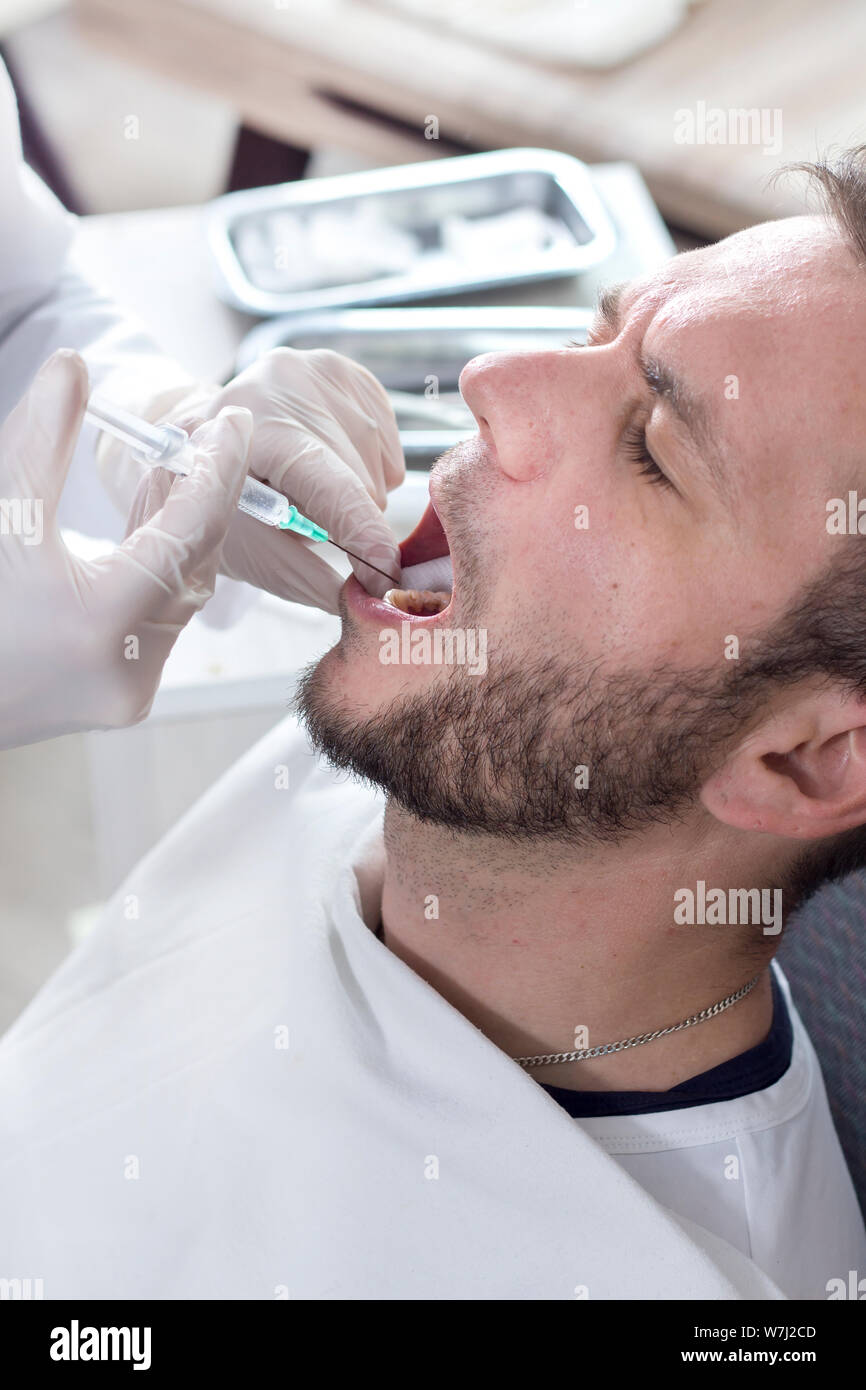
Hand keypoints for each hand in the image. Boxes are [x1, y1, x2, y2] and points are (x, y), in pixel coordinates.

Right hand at [0, 350, 252, 748]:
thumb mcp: (0, 516)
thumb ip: (41, 440)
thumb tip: (73, 365)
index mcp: (104, 623)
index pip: (190, 531)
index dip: (218, 470)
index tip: (233, 424)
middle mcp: (131, 669)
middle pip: (195, 564)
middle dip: (205, 498)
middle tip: (208, 439)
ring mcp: (129, 691)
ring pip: (183, 595)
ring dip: (183, 533)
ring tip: (175, 470)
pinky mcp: (123, 697)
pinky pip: (162, 621)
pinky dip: (161, 569)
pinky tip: (149, 523)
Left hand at [98, 348, 405, 612]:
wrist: (198, 443)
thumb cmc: (217, 502)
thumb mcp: (246, 550)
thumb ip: (303, 577)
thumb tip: (361, 600)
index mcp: (254, 426)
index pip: (329, 483)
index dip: (364, 533)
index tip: (386, 573)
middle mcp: (286, 380)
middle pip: (362, 482)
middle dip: (347, 519)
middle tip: (306, 521)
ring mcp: (318, 367)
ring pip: (381, 467)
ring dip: (357, 495)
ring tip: (308, 489)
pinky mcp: (345, 370)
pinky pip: (388, 444)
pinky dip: (368, 469)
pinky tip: (328, 466)